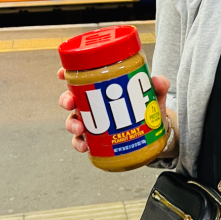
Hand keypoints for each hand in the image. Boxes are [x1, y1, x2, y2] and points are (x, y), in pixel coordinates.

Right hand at [57, 69, 172, 153]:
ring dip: (72, 124)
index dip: (67, 73)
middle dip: (66, 100)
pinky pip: (82, 141)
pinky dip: (80, 144)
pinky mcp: (97, 140)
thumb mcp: (154, 95)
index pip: (81, 77)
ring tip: (79, 129)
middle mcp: (94, 104)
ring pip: (74, 120)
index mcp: (103, 88)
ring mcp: (93, 122)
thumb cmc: (150, 109)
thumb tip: (158, 81)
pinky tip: (84, 146)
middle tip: (70, 103)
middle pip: (72, 99)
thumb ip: (158, 86)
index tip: (62, 74)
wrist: (157, 133)